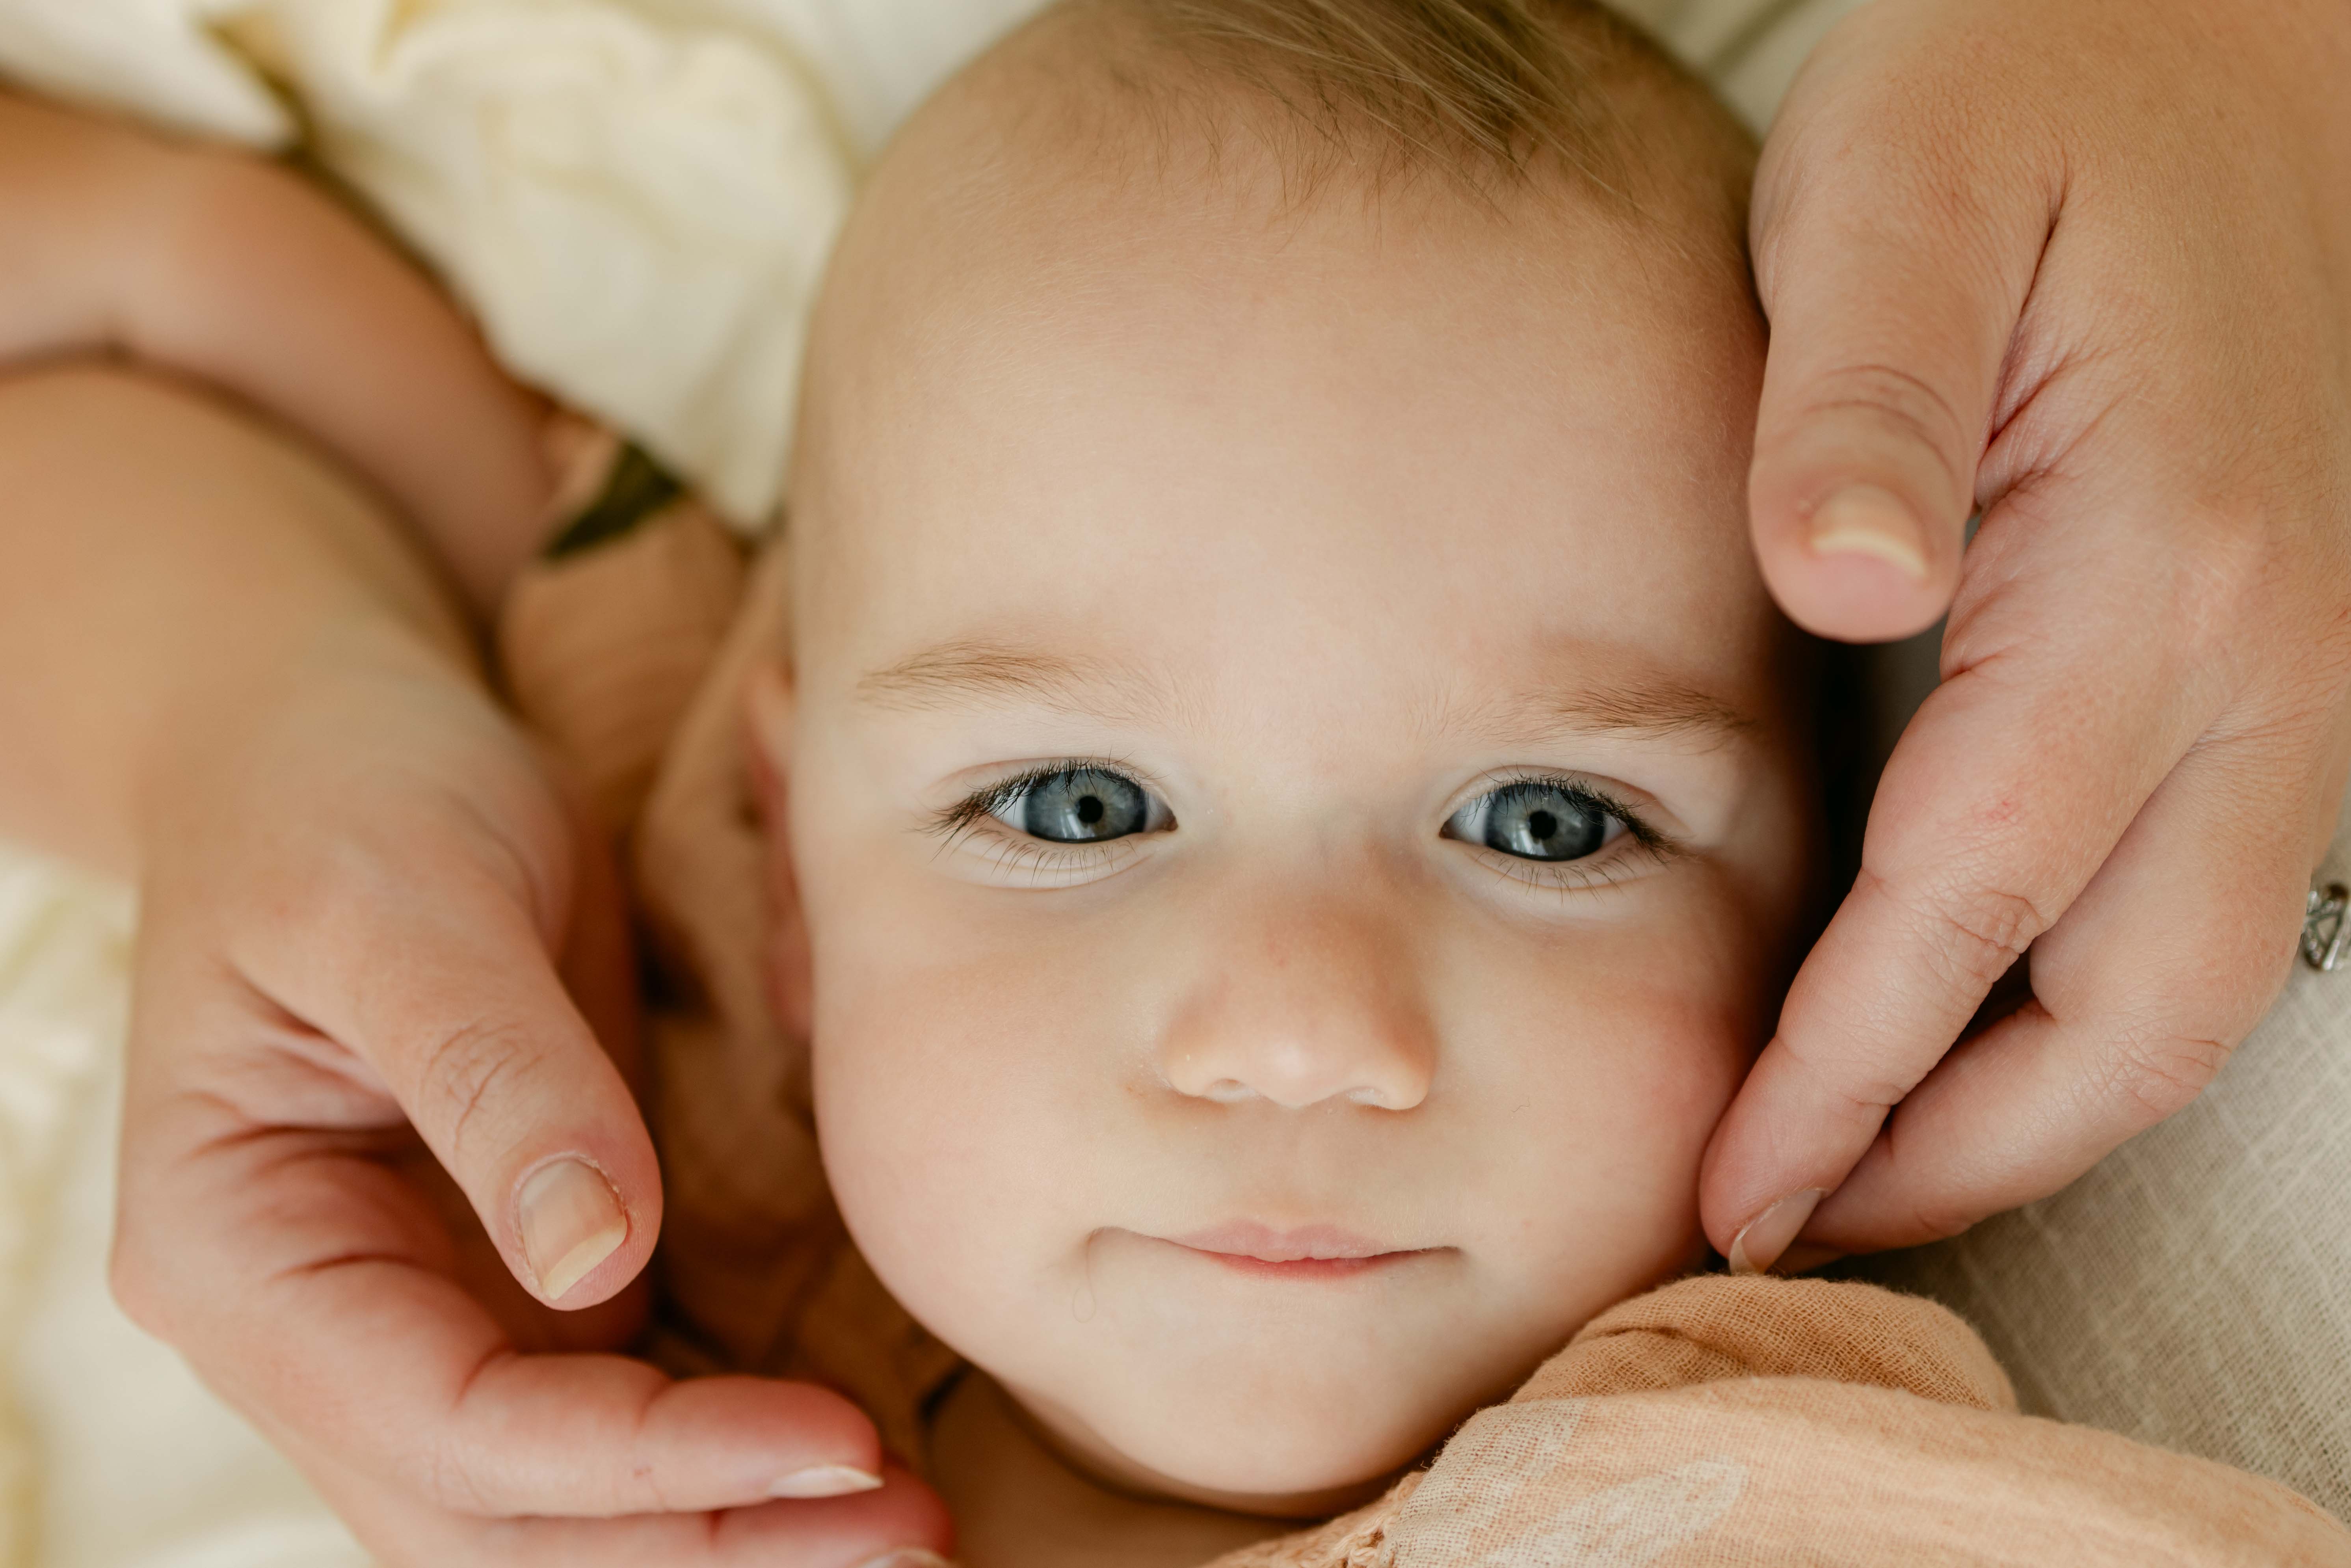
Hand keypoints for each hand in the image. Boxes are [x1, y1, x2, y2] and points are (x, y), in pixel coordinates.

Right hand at [0, 367, 950, 1564]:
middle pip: (504, 1510)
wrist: (326, 742)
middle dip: (704, 1537)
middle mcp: (311, 1322)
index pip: (452, 1423)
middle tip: (904, 1532)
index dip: (642, 1462)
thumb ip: (496, 1078)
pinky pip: (609, 1414)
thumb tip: (593, 1256)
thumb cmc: (340, 794)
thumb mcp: (404, 906)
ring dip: (723, 1527)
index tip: (827, 1445)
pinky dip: (719, 1456)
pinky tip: (840, 1460)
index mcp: (238, 1249)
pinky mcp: (507, 1277)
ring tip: (901, 1525)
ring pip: (557, 1502)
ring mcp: (412, 1310)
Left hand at [1701, 0, 2350, 1270]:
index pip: (1979, 897)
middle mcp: (2269, 648)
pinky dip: (2081, 1004)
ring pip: (2191, 978)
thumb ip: (1869, 397)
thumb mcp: (1905, 197)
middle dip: (1967, 1150)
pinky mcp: (2277, 649)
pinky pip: (2202, 894)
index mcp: (2150, 561)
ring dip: (2035, 1106)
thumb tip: (1841, 581)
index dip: (1854, 1073)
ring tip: (1868, 1167)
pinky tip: (1966, 1021)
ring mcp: (2301, 660)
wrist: (2219, 17)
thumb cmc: (2037, 86)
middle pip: (2135, 1009)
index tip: (1744, 1186)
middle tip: (1794, 1220)